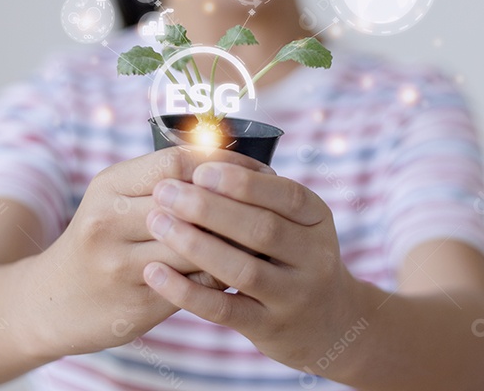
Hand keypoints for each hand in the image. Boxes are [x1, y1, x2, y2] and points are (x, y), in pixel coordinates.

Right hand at [27, 147, 273, 355]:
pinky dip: (221, 273)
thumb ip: (164, 179)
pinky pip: (194, 284)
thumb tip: (231, 159)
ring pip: (197, 246)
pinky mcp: (136, 303)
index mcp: (109, 185)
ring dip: (235, 241)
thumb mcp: (116, 196)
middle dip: (236, 203)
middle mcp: (109, 221)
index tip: (256, 169)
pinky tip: (239, 267)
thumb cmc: (102, 238)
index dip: (224, 164)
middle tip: (271, 203)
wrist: (53, 300)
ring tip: (264, 234)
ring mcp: (120, 265)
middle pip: (190, 203)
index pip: (178, 162)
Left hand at [142, 160, 364, 368]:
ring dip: (196, 244)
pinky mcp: (269, 327)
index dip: (243, 183)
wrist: (328, 323)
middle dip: (209, 208)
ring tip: (157, 223)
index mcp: (318, 219)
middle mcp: (314, 257)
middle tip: (166, 192)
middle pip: (261, 229)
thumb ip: (259, 195)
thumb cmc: (293, 257)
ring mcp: (293, 296)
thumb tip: (200, 156)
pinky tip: (155, 273)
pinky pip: (224, 309)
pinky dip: (187, 291)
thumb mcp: (296, 222)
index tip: (200, 169)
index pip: (286, 195)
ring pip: (243, 269)